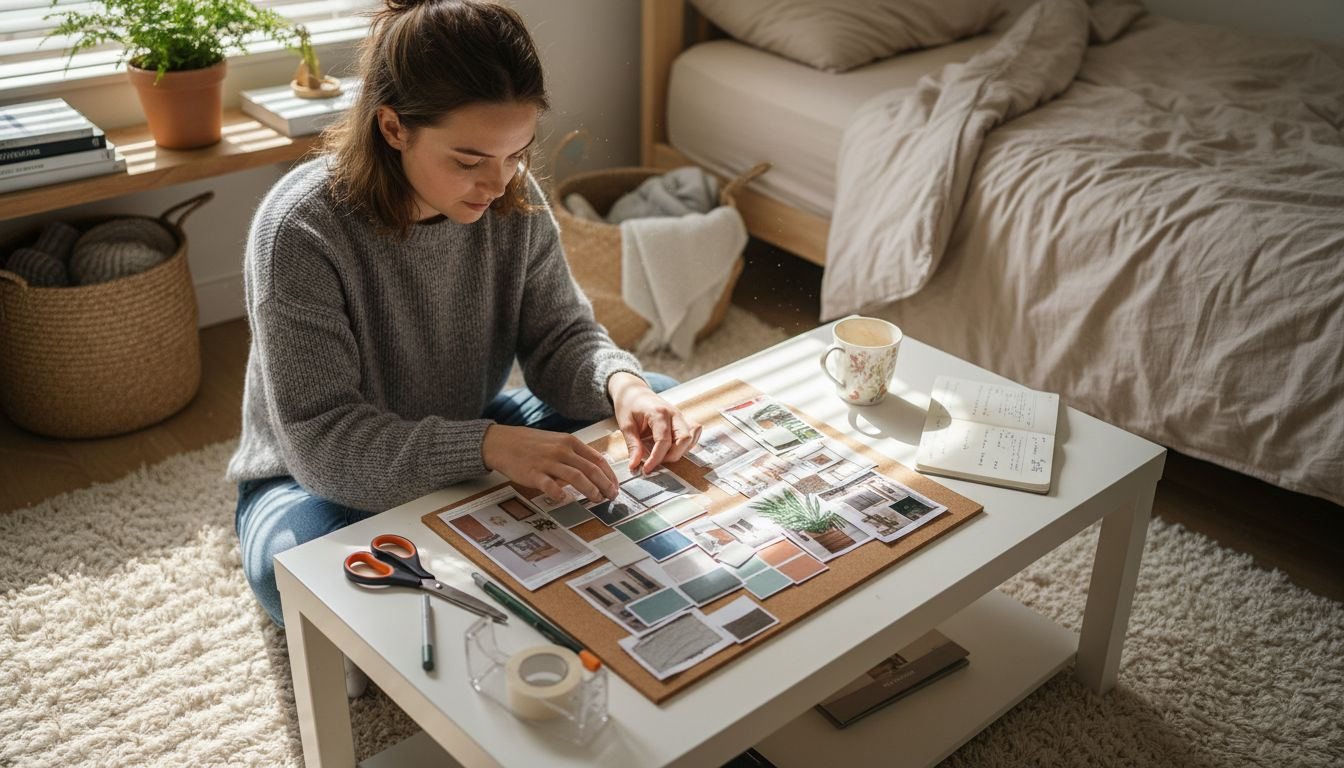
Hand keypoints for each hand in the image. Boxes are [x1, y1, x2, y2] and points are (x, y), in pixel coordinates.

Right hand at [481, 424, 617, 502]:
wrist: (502, 442)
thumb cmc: (531, 444)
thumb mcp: (557, 442)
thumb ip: (574, 455)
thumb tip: (594, 472)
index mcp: (570, 442)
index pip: (598, 459)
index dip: (609, 475)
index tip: (615, 486)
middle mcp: (562, 451)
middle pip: (591, 469)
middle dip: (605, 485)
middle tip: (611, 497)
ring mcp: (548, 462)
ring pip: (576, 477)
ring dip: (590, 490)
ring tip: (597, 500)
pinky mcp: (533, 473)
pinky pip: (550, 486)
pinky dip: (560, 494)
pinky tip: (565, 500)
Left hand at [609, 372, 701, 473]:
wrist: (634, 391)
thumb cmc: (629, 405)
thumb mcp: (625, 425)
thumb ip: (632, 446)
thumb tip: (634, 467)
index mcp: (658, 412)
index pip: (664, 441)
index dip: (656, 459)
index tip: (646, 470)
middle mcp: (674, 413)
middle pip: (684, 439)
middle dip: (672, 456)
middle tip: (656, 462)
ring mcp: (681, 416)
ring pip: (692, 437)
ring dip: (680, 451)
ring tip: (663, 455)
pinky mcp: (683, 420)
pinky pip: (693, 433)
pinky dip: (686, 444)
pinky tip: (672, 448)